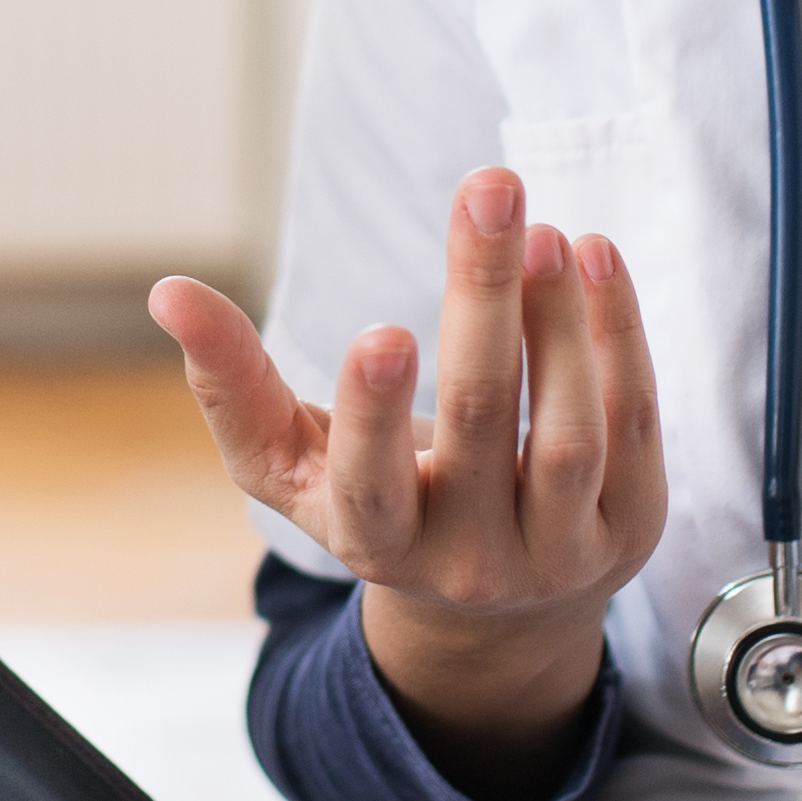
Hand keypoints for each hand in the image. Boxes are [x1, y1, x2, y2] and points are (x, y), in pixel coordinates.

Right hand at [151, 168, 663, 784]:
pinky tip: (593, 258)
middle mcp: (470, 559)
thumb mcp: (290, 462)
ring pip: (568, 433)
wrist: (495, 612)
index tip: (384, 329)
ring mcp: (559, 550)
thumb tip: (167, 291)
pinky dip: (618, 336)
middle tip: (489, 187)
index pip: (373, 483)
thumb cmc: (376, 503)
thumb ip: (230, 381)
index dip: (376, 412)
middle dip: (487, 298)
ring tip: (543, 226)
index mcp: (376, 541)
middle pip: (482, 425)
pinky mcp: (631, 525)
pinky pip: (634, 424)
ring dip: (560, 319)